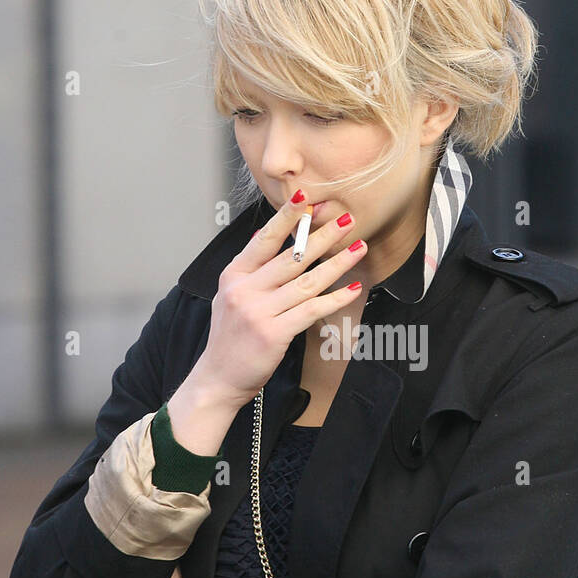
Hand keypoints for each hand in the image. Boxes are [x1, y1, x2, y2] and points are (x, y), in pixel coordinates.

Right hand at [184, 189, 368, 410]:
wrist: (218, 378)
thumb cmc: (229, 339)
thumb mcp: (228, 297)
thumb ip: (249, 271)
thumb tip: (266, 238)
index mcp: (234, 275)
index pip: (263, 239)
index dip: (286, 218)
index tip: (305, 199)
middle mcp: (245, 290)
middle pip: (291, 256)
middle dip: (321, 234)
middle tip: (345, 218)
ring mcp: (259, 311)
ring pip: (307, 280)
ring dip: (337, 262)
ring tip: (358, 247)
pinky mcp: (274, 333)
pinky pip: (312, 310)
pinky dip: (335, 298)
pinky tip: (353, 288)